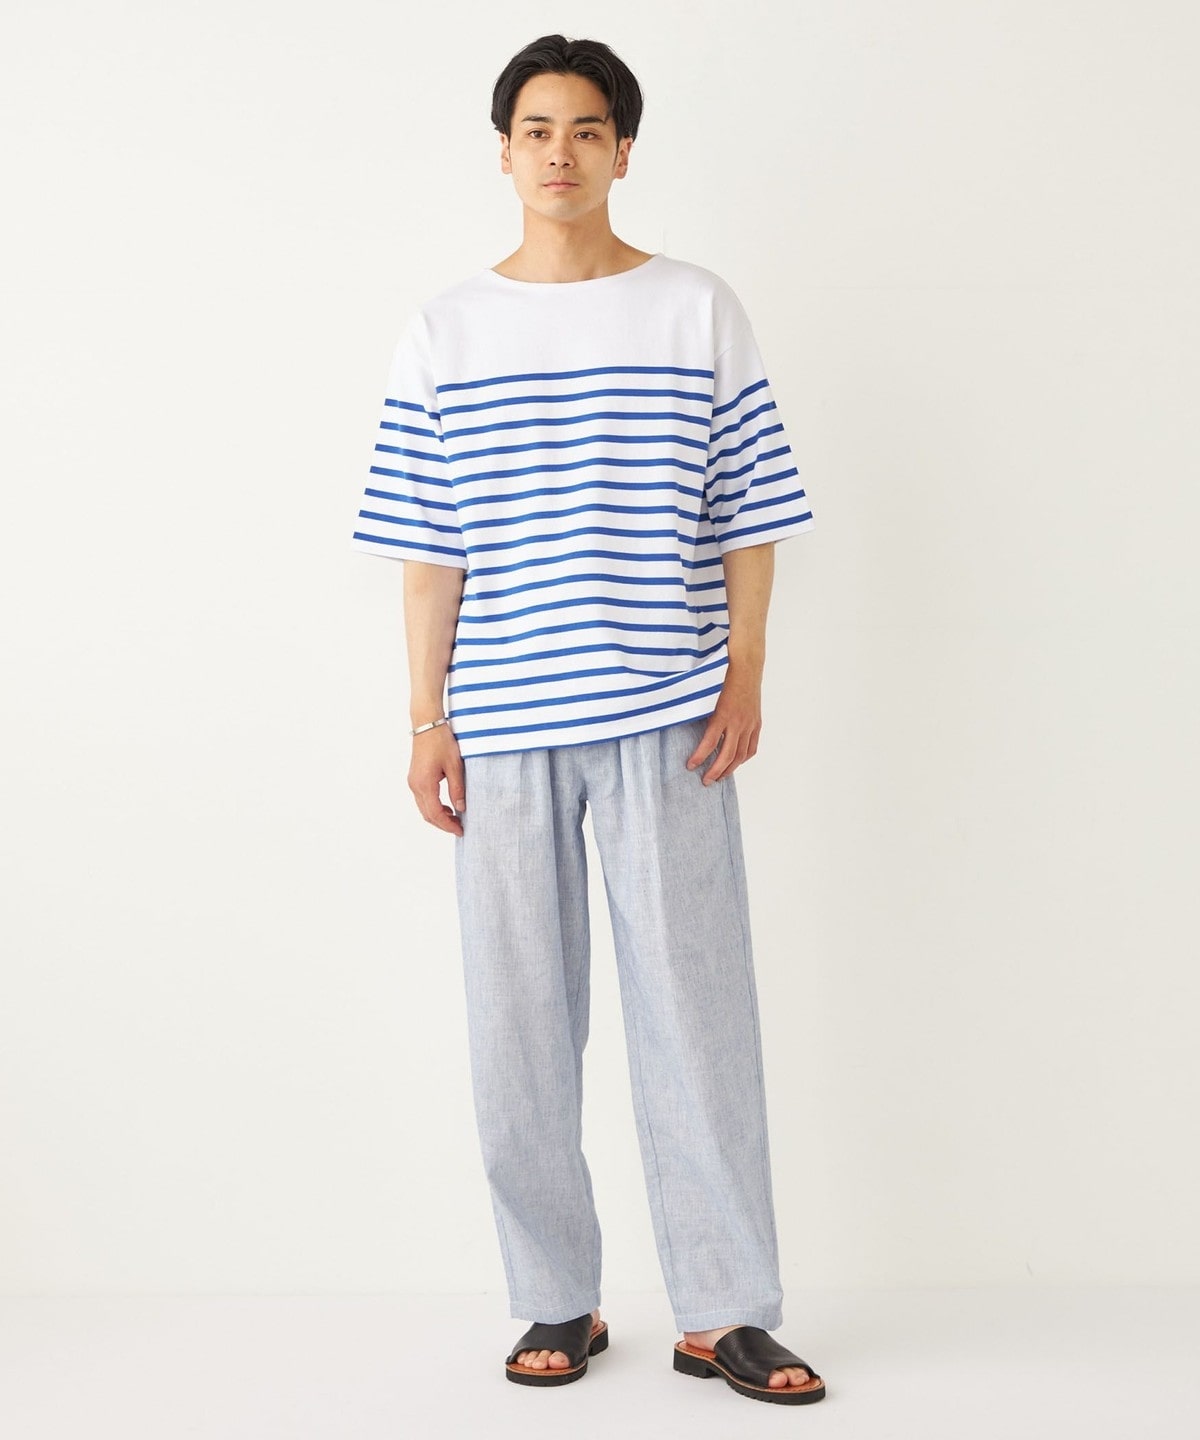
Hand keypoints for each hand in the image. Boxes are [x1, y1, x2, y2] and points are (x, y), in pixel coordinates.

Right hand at [408, 725, 465, 835]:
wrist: (427, 724)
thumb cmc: (441, 741)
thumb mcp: (455, 766)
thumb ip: (458, 789)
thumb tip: (461, 808)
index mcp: (425, 784)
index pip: (436, 814)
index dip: (448, 825)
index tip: (460, 831)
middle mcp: (415, 785)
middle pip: (427, 815)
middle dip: (443, 824)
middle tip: (459, 827)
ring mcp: (413, 782)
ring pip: (424, 808)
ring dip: (438, 816)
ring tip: (455, 818)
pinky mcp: (415, 778)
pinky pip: (423, 799)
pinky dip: (433, 807)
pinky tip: (446, 806)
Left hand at [685, 663, 762, 784]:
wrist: (746, 665)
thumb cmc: (723, 676)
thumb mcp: (707, 694)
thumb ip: (700, 713)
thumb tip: (686, 728)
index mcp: (723, 714)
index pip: (709, 743)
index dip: (699, 757)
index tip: (690, 766)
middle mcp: (737, 722)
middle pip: (727, 755)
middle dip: (715, 771)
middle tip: (705, 781)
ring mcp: (749, 724)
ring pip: (740, 755)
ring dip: (729, 769)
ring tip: (719, 778)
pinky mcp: (756, 723)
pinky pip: (751, 747)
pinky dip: (743, 758)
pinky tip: (735, 763)